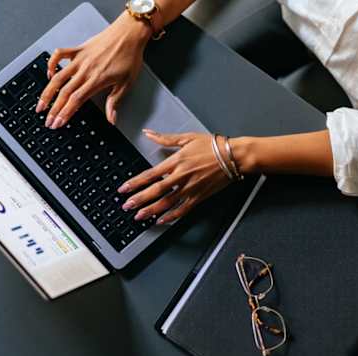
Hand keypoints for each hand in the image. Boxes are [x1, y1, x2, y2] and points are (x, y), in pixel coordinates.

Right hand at [36, 12, 152, 127]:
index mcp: (97, 80)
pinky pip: (59, 54)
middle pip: (64, 93)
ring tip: (40, 104)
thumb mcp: (126, 83)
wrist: (130, 33)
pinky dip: (51, 63)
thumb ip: (115, 102)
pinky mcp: (78, 49)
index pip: (76, 101)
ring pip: (58, 77)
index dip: (65, 114)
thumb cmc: (130, 56)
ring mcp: (80, 59)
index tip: (58, 123)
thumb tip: (111, 119)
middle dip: (54, 109)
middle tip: (47, 120)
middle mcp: (86, 70)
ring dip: (47, 92)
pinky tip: (48, 73)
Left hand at [118, 130, 236, 224]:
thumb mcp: (187, 137)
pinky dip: (171, 216)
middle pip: (155, 191)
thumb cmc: (212, 146)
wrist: (233, 156)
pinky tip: (161, 220)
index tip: (124, 189)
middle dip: (139, 200)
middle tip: (126, 206)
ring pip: (166, 203)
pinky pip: (182, 210)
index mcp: (176, 161)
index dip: (135, 183)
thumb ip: (165, 138)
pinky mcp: (199, 196)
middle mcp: (181, 176)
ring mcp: (190, 188)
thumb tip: (149, 133)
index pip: (150, 174)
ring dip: (151, 210)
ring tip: (139, 216)